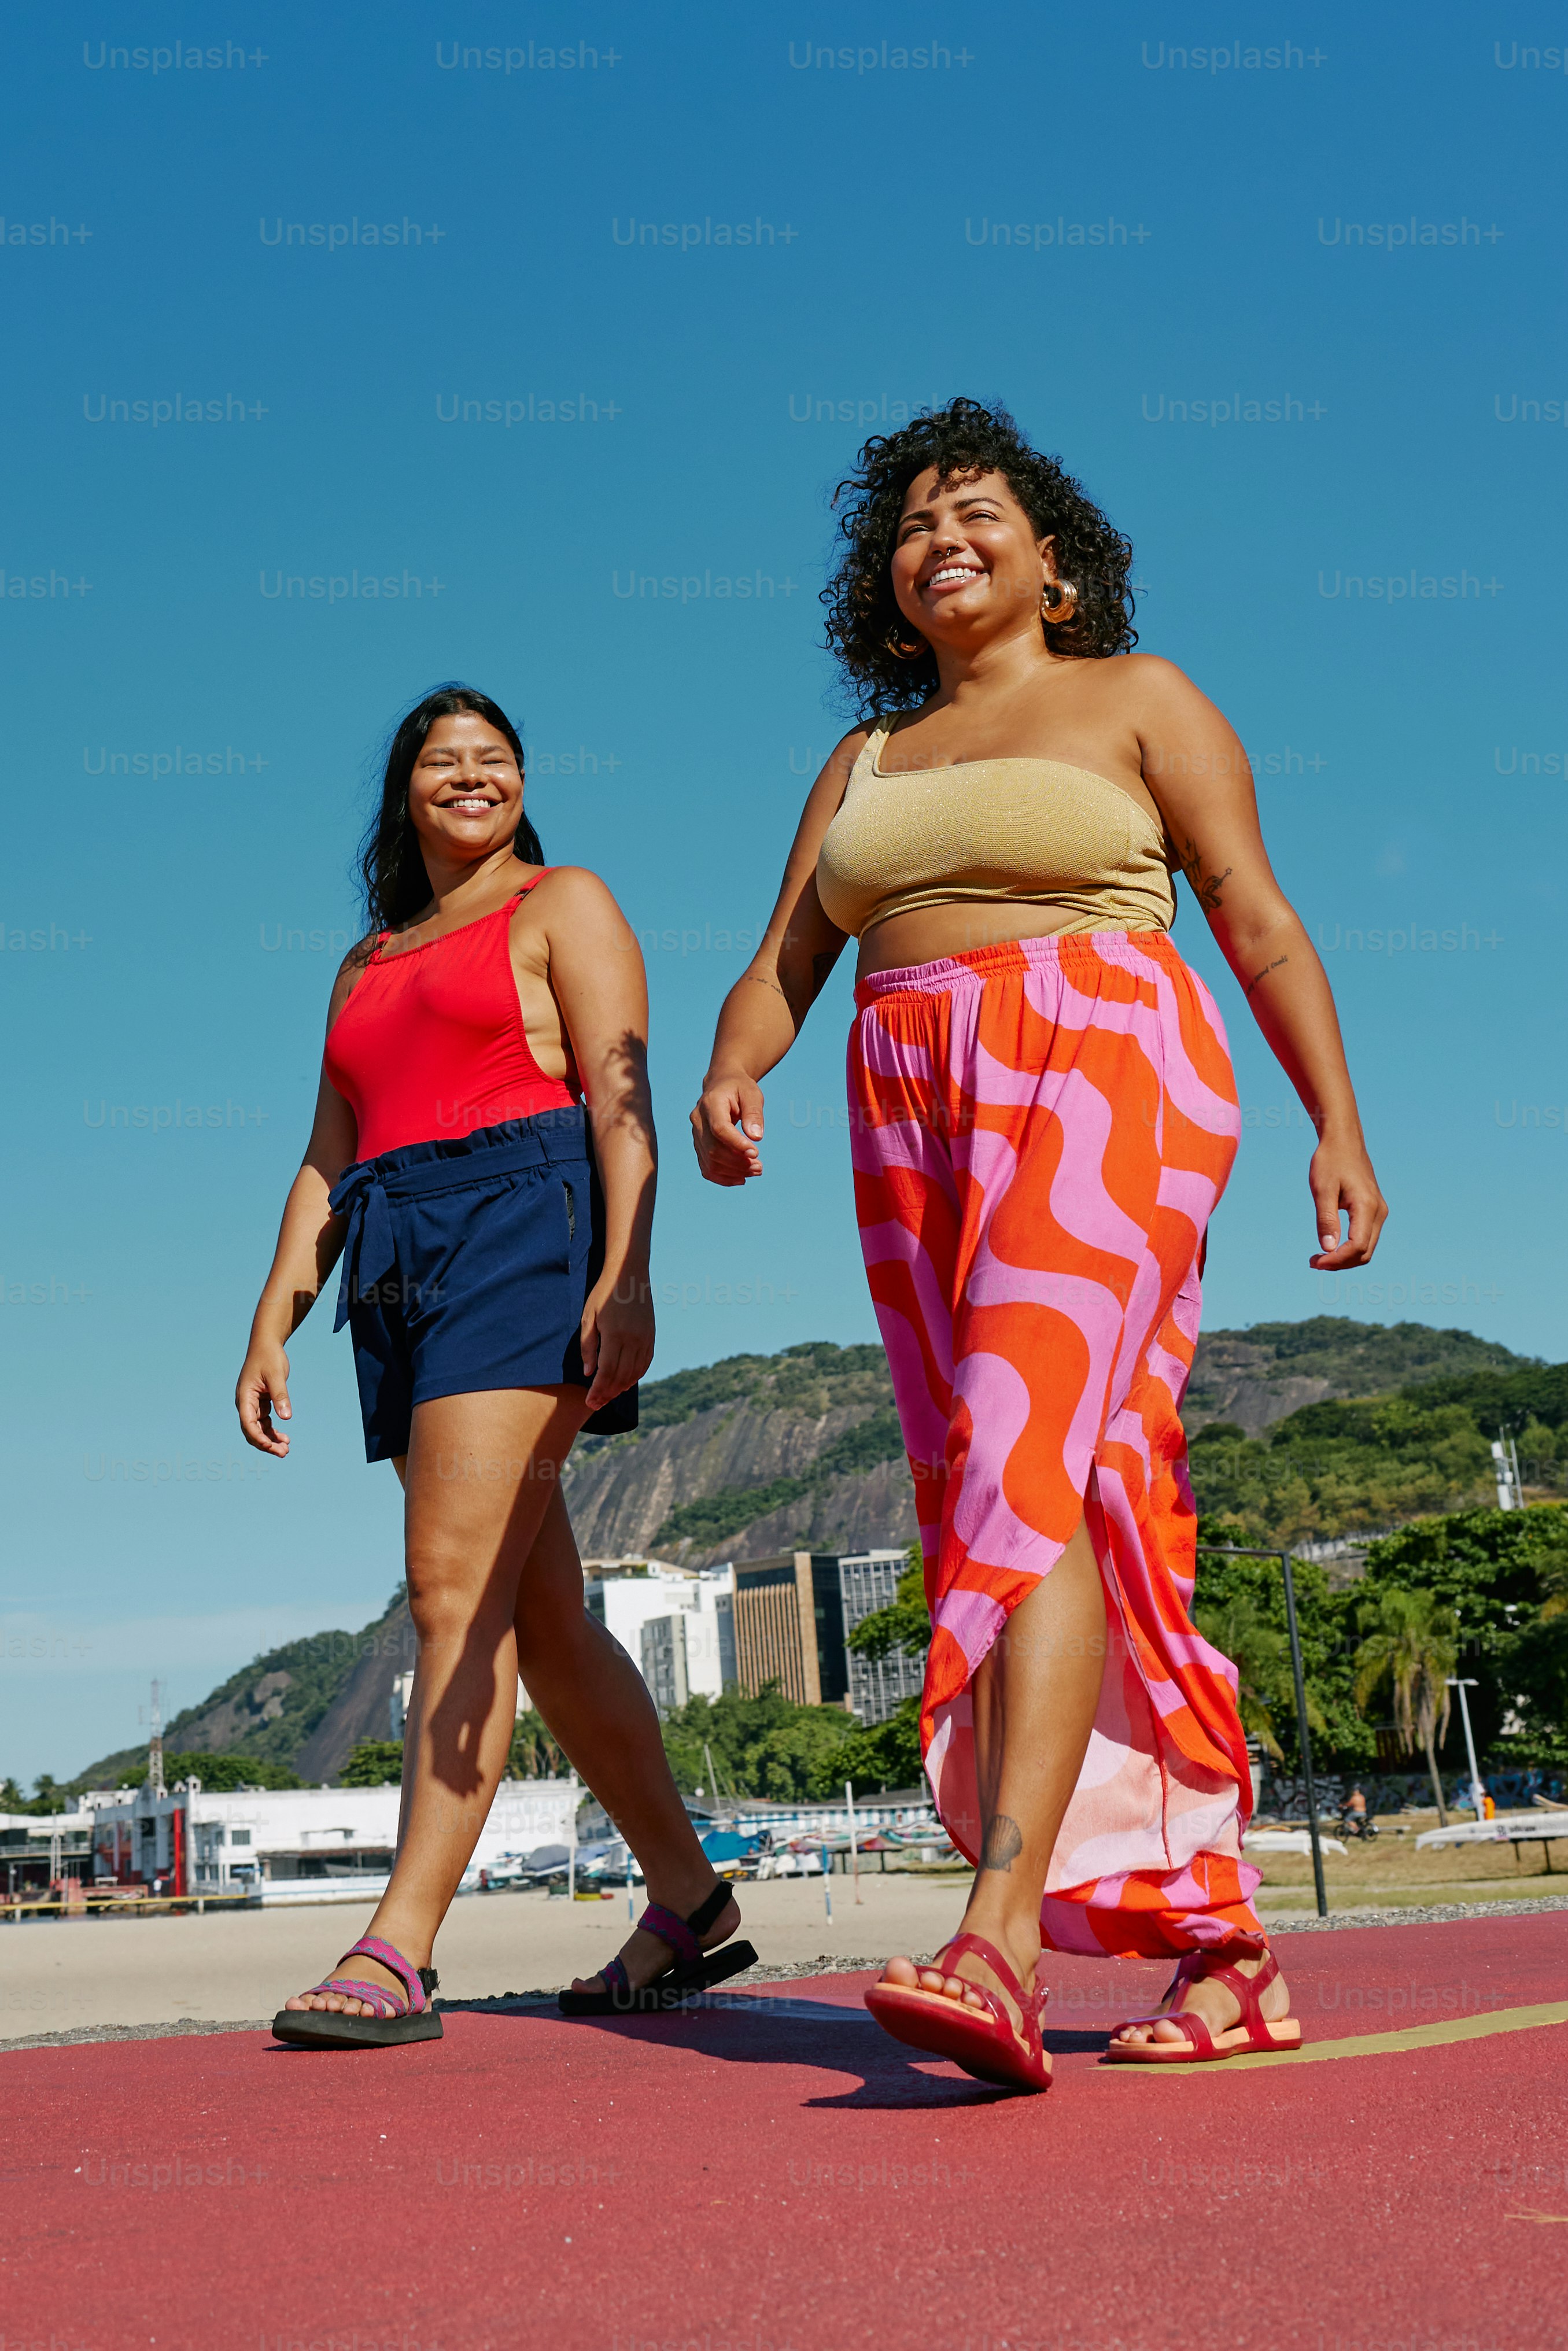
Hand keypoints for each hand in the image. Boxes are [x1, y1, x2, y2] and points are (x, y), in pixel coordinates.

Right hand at [236, 1341, 292, 1455]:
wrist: (266, 1344)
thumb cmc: (269, 1357)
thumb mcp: (277, 1375)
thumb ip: (280, 1395)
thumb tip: (286, 1417)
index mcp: (244, 1396)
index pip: (248, 1423)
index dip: (258, 1437)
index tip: (271, 1447)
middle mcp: (245, 1403)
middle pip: (252, 1430)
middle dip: (265, 1444)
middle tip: (283, 1453)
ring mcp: (252, 1404)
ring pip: (259, 1428)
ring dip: (270, 1440)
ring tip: (286, 1449)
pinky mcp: (260, 1403)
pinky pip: (265, 1422)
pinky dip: (273, 1431)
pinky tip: (285, 1438)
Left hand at [580, 1271, 654, 1411]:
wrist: (629, 1274)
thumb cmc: (603, 1293)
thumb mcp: (588, 1317)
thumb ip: (588, 1346)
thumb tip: (589, 1373)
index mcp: (615, 1334)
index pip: (607, 1372)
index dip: (598, 1390)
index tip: (590, 1401)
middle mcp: (633, 1339)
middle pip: (621, 1376)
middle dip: (608, 1393)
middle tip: (596, 1404)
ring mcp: (645, 1338)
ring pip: (635, 1373)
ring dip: (621, 1388)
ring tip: (608, 1396)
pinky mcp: (651, 1336)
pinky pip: (645, 1363)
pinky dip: (635, 1377)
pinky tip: (625, 1383)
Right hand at [690, 1073, 764, 1185]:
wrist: (721, 1084)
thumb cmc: (739, 1088)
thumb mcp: (752, 1093)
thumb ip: (754, 1113)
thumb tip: (756, 1137)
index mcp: (710, 1103)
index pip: (719, 1129)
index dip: (736, 1144)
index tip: (756, 1153)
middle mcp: (698, 1120)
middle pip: (713, 1149)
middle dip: (738, 1163)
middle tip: (759, 1167)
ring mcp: (695, 1134)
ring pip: (709, 1162)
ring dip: (733, 1172)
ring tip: (755, 1170)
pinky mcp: (699, 1146)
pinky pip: (706, 1168)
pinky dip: (723, 1177)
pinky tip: (741, 1178)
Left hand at [1307, 1135, 1387, 1269]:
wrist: (1343, 1140)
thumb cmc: (1330, 1161)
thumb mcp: (1322, 1190)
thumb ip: (1326, 1220)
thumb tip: (1328, 1249)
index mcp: (1367, 1206)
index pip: (1357, 1246)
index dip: (1336, 1260)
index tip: (1315, 1261)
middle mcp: (1379, 1212)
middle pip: (1365, 1253)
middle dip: (1340, 1263)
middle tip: (1313, 1262)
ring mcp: (1379, 1211)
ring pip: (1367, 1248)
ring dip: (1344, 1258)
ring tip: (1319, 1257)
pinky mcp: (1373, 1210)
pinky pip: (1365, 1237)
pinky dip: (1349, 1248)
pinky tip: (1330, 1246)